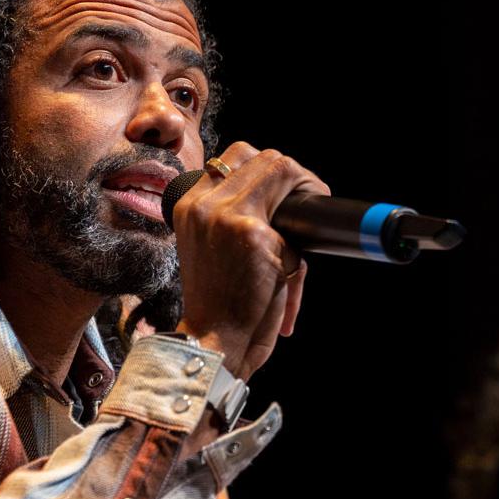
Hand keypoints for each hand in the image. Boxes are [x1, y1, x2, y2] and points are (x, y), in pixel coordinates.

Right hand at [168, 141, 329, 378]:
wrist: (213, 342)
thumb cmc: (222, 303)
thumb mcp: (217, 247)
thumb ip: (241, 215)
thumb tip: (288, 196)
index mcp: (190, 203)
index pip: (235, 157)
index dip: (270, 171)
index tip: (287, 196)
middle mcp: (203, 203)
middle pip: (261, 155)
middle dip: (294, 175)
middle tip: (307, 203)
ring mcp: (226, 215)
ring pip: (281, 169)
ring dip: (305, 193)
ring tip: (304, 232)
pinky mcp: (252, 234)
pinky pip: (295, 224)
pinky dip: (300, 254)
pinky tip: (291, 276)